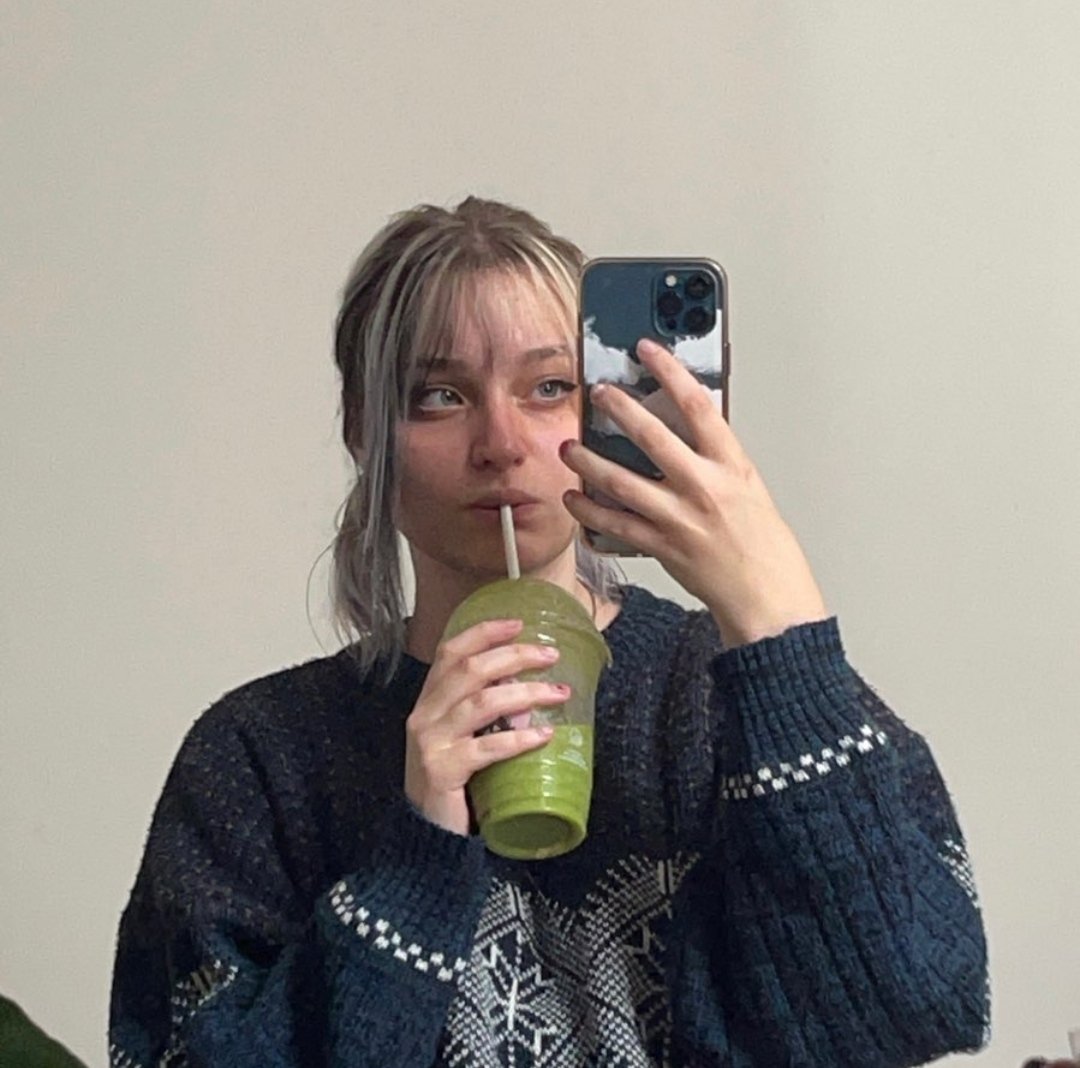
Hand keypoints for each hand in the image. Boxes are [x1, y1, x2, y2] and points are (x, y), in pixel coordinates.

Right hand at [404, 618, 569, 835]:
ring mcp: (430, 742)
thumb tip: (529, 688)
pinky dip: (519, 739)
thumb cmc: (452, 785)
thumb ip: (484, 714)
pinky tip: (544, 735)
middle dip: (514, 656)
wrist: (425, 839)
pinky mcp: (442, 771)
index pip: (450, 652)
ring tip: (558, 694)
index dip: (483, 632)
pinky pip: (486, 747)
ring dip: (525, 693)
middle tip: (550, 655)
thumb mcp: (462, 739)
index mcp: (428, 702)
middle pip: (470, 668)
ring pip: (481, 701)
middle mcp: (424, 716)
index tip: (518, 623)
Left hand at [561, 338, 827, 647]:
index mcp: (732, 465)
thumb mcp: (749, 488)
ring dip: (590, 462)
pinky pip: (616, 525)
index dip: (669, 370)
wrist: (769, 598)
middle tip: (598, 393)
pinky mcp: (662, 546)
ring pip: (622, 482)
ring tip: (570, 448)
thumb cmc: (764, 546)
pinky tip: (574, 499)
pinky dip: (590, 512)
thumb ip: (715, 460)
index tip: (648, 350)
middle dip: (620, 409)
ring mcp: (680, 518)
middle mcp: (704, 487)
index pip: (698, 404)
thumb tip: (683, 431)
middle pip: (652, 436)